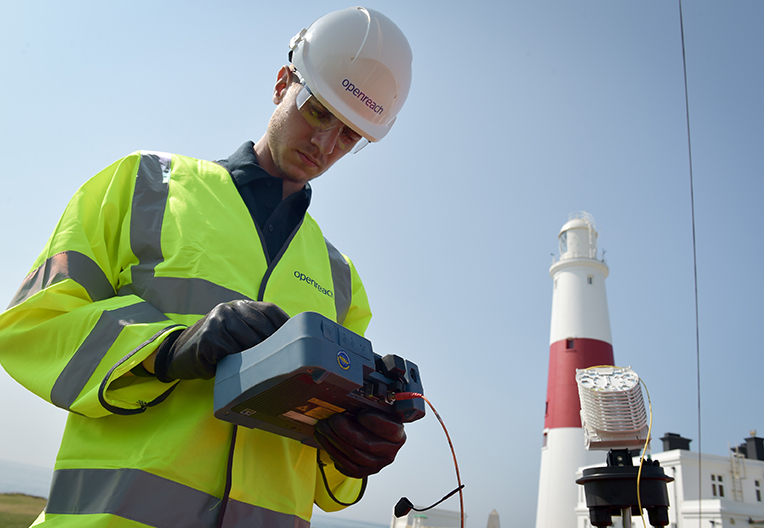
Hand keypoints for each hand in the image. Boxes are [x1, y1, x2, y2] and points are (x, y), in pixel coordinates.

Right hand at [153, 300, 288, 381]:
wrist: (179, 353)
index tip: (297, 344)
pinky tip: (233, 368)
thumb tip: (293, 344)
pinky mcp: (209, 335)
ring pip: (250, 341)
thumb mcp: (237, 333)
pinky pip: (232, 352)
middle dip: (274, 348)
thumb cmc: (217, 347)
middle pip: (264, 327)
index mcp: (242, 305)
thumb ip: (258, 332)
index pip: (271, 311)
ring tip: (258, 370)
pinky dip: (236, 364)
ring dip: (256, 359)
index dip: (286, 327)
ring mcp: (219, 319)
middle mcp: (231, 307)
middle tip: (280, 364)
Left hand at [314, 410, 405, 478]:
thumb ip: (370, 409)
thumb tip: (351, 402)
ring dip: (333, 440)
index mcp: (397, 435)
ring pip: (351, 455)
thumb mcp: (377, 413)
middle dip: (343, 430)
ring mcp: (376, 465)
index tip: (359, 414)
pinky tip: (325, 441)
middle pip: (364, 443)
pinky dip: (332, 452)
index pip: (389, 429)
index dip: (373, 421)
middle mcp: (389, 452)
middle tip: (331, 420)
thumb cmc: (373, 423)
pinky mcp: (362, 472)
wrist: (372, 440)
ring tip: (323, 429)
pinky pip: (345, 465)